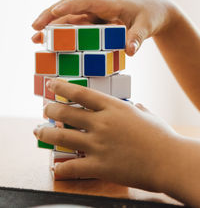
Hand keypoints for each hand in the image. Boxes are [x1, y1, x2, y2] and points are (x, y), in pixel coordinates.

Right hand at [32, 0, 175, 55]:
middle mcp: (99, 7)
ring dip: (52, 26)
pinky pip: (76, 26)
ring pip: (69, 17)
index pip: (86, 0)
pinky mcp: (96, 22)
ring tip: (36, 39)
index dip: (70, 6)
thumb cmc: (151, 15)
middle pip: (70, 7)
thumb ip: (138, 37)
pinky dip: (63, 33)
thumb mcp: (147, 27)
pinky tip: (53, 42)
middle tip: (35, 29)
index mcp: (110, 3)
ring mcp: (96, 14)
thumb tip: (129, 51)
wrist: (155, 11)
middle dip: (51, 16)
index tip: (54, 12)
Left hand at [33, 78, 178, 192]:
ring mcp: (99, 144)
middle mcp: (102, 123)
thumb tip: (134, 106)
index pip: (81, 93)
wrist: (170, 160)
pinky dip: (62, 168)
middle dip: (51, 109)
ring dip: (46, 133)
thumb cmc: (161, 136)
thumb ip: (136, 109)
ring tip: (38, 131)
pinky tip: (55, 168)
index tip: (51, 84)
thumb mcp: (147, 115)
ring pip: (63, 137)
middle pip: (67, 113)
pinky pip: (74, 167)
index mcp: (113, 108)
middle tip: (44, 109)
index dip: (62, 87)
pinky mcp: (101, 166)